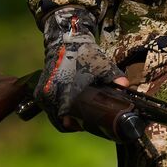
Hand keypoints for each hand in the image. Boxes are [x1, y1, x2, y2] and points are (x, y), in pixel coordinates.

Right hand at [36, 5, 127, 131]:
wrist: (65, 40)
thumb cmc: (85, 54)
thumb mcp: (103, 65)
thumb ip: (115, 78)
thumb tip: (126, 88)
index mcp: (67, 89)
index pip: (68, 116)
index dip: (77, 124)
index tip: (84, 126)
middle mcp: (52, 92)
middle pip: (60, 119)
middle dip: (71, 123)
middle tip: (82, 123)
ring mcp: (44, 92)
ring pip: (53, 115)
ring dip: (62, 118)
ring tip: (74, 118)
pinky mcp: (40, 90)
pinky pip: (47, 108)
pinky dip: (55, 111)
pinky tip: (65, 110)